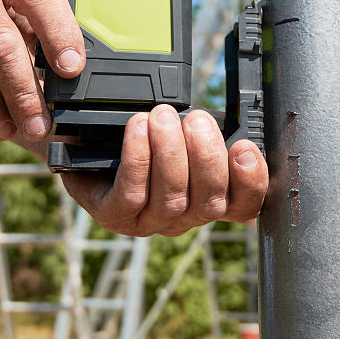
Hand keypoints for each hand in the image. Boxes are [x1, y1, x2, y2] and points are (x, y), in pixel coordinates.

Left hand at [61, 105, 268, 236]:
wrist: (89, 145)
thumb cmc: (145, 138)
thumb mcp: (183, 133)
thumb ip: (208, 134)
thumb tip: (233, 119)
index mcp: (208, 199)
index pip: (242, 205)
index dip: (251, 182)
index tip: (245, 147)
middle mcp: (183, 217)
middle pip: (209, 202)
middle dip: (207, 157)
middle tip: (197, 120)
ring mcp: (148, 221)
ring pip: (172, 198)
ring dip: (170, 153)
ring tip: (163, 117)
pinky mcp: (115, 216)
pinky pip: (132, 193)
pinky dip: (138, 158)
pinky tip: (138, 129)